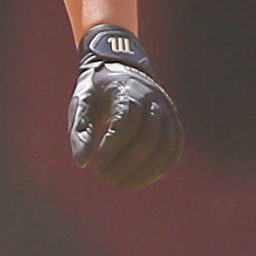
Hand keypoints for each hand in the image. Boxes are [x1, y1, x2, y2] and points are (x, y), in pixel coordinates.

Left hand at [68, 26, 184, 188]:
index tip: (97, 165)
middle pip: (149, 137)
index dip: (113, 148)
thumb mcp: (82, 106)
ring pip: (165, 147)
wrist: (122, 72)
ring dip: (143, 171)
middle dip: (126, 164)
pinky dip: (156, 170)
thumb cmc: (97, 93)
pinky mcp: (174, 125)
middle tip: (104, 176)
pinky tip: (136, 180)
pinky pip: (172, 152)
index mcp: (128, 89)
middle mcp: (154, 99)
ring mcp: (168, 112)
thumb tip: (81, 163)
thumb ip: (81, 132)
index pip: (127, 121)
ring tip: (119, 183)